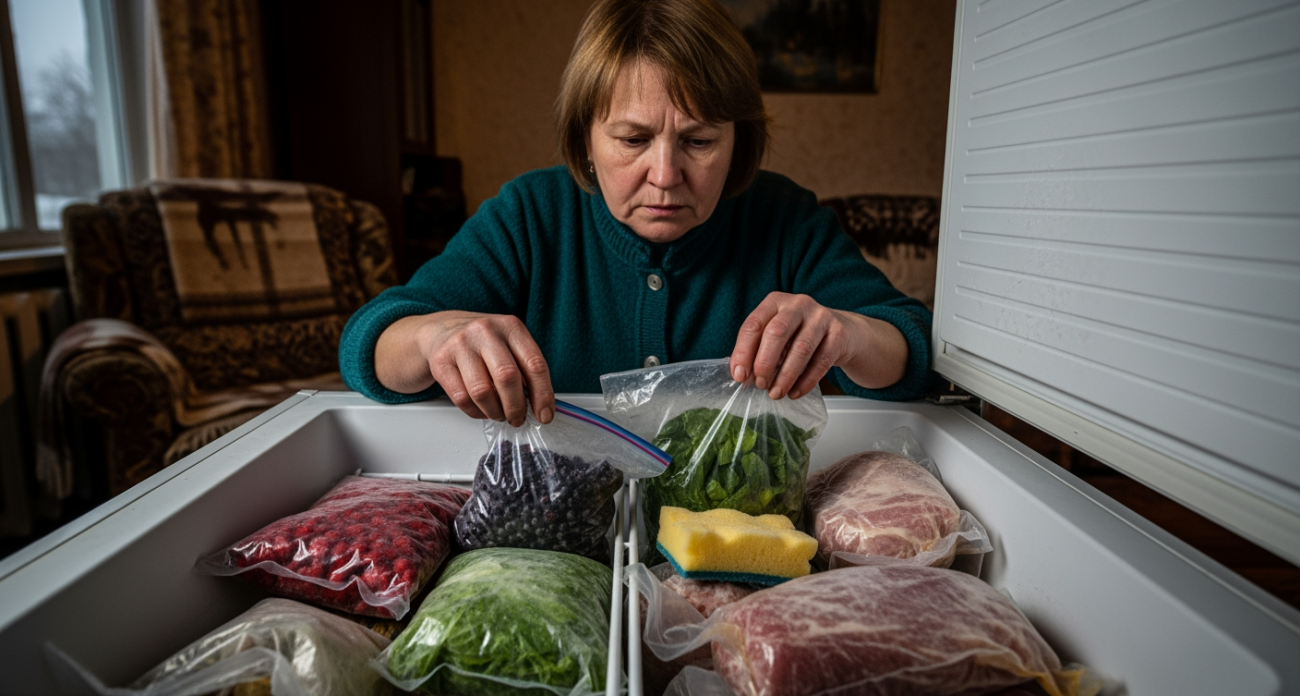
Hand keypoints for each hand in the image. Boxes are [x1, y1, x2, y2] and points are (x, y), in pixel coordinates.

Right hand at [375, 311, 554, 426]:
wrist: (442, 331)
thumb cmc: (482, 344)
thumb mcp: (509, 345)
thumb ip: (525, 370)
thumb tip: (541, 406)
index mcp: (511, 327)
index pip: (534, 364)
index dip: (543, 394)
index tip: (545, 415)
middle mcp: (486, 331)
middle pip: (508, 378)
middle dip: (516, 407)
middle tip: (518, 419)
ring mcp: (461, 344)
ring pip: (483, 391)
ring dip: (495, 412)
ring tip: (499, 414)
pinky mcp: (441, 361)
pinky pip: (462, 398)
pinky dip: (476, 412)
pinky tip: (482, 409)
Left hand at [729, 292, 907, 399]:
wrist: (842, 332)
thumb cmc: (799, 335)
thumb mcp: (777, 336)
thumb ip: (757, 350)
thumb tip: (741, 375)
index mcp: (775, 301)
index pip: (754, 324)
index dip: (744, 351)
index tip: (739, 375)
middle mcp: (798, 304)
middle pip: (777, 332)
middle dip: (764, 362)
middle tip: (760, 384)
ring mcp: (821, 317)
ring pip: (800, 348)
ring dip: (785, 375)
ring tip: (775, 393)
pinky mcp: (839, 334)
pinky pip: (821, 361)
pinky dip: (806, 381)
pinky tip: (795, 393)